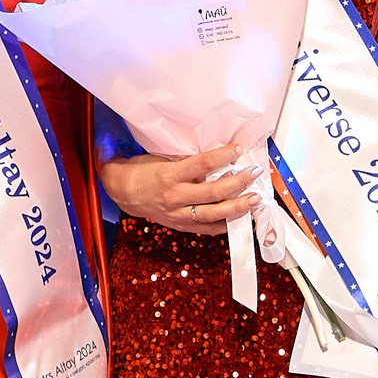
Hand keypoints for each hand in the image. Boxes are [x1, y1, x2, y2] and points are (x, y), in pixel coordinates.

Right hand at [98, 142, 257, 234]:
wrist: (123, 192)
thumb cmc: (143, 171)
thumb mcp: (162, 159)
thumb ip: (187, 161)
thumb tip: (216, 156)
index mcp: (170, 175)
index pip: (202, 164)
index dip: (223, 156)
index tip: (238, 149)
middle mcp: (175, 196)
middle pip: (214, 192)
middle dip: (238, 183)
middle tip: (254, 173)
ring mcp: (178, 214)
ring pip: (214, 214)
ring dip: (237, 207)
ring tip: (254, 200)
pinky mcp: (180, 226)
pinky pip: (206, 228)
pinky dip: (225, 225)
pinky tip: (240, 219)